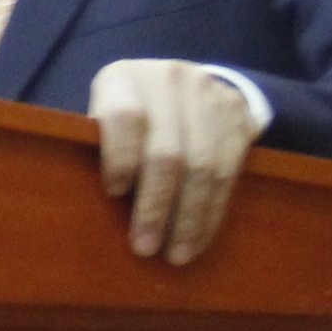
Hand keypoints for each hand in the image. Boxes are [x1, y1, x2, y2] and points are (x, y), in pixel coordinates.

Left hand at [90, 59, 262, 265]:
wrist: (187, 85)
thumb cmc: (130, 112)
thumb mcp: (105, 113)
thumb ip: (101, 144)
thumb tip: (92, 202)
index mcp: (124, 78)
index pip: (127, 117)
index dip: (121, 158)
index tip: (113, 195)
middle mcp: (169, 79)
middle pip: (169, 152)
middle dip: (156, 206)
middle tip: (145, 246)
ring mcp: (209, 96)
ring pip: (204, 167)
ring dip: (190, 218)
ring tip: (176, 253)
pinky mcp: (239, 117)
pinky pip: (229, 173)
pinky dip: (212, 212)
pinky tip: (199, 237)